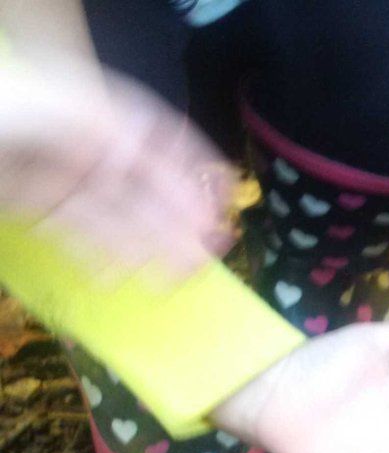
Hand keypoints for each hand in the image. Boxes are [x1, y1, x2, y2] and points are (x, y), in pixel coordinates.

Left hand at [0, 55, 231, 275]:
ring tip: (176, 277)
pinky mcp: (31, 206)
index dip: (191, 165)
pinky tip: (123, 277)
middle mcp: (76, 142)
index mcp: (86, 110)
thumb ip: (101, 126)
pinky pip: (76, 234)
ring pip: (113, 215)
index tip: (222, 199)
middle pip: (138, 183)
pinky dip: (102, 256)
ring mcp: (54, 176)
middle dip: (176, 219)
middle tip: (207, 255)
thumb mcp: (50, 105)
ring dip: (148, 246)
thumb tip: (146, 157)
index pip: (153, 134)